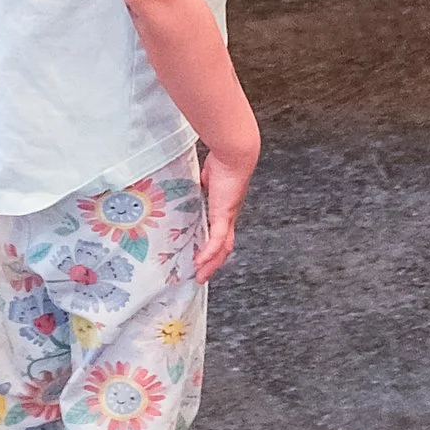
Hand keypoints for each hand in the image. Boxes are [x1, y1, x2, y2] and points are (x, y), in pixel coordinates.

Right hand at [193, 139, 255, 280]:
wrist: (234, 154)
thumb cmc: (223, 159)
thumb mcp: (207, 176)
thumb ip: (202, 183)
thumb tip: (196, 183)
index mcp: (226, 207)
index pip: (222, 232)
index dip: (215, 246)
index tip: (205, 255)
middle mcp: (229, 215)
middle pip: (224, 246)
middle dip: (214, 263)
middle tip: (202, 275)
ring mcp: (228, 217)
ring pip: (222, 248)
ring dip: (212, 264)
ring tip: (201, 275)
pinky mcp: (224, 215)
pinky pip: (216, 240)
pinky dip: (209, 253)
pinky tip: (200, 262)